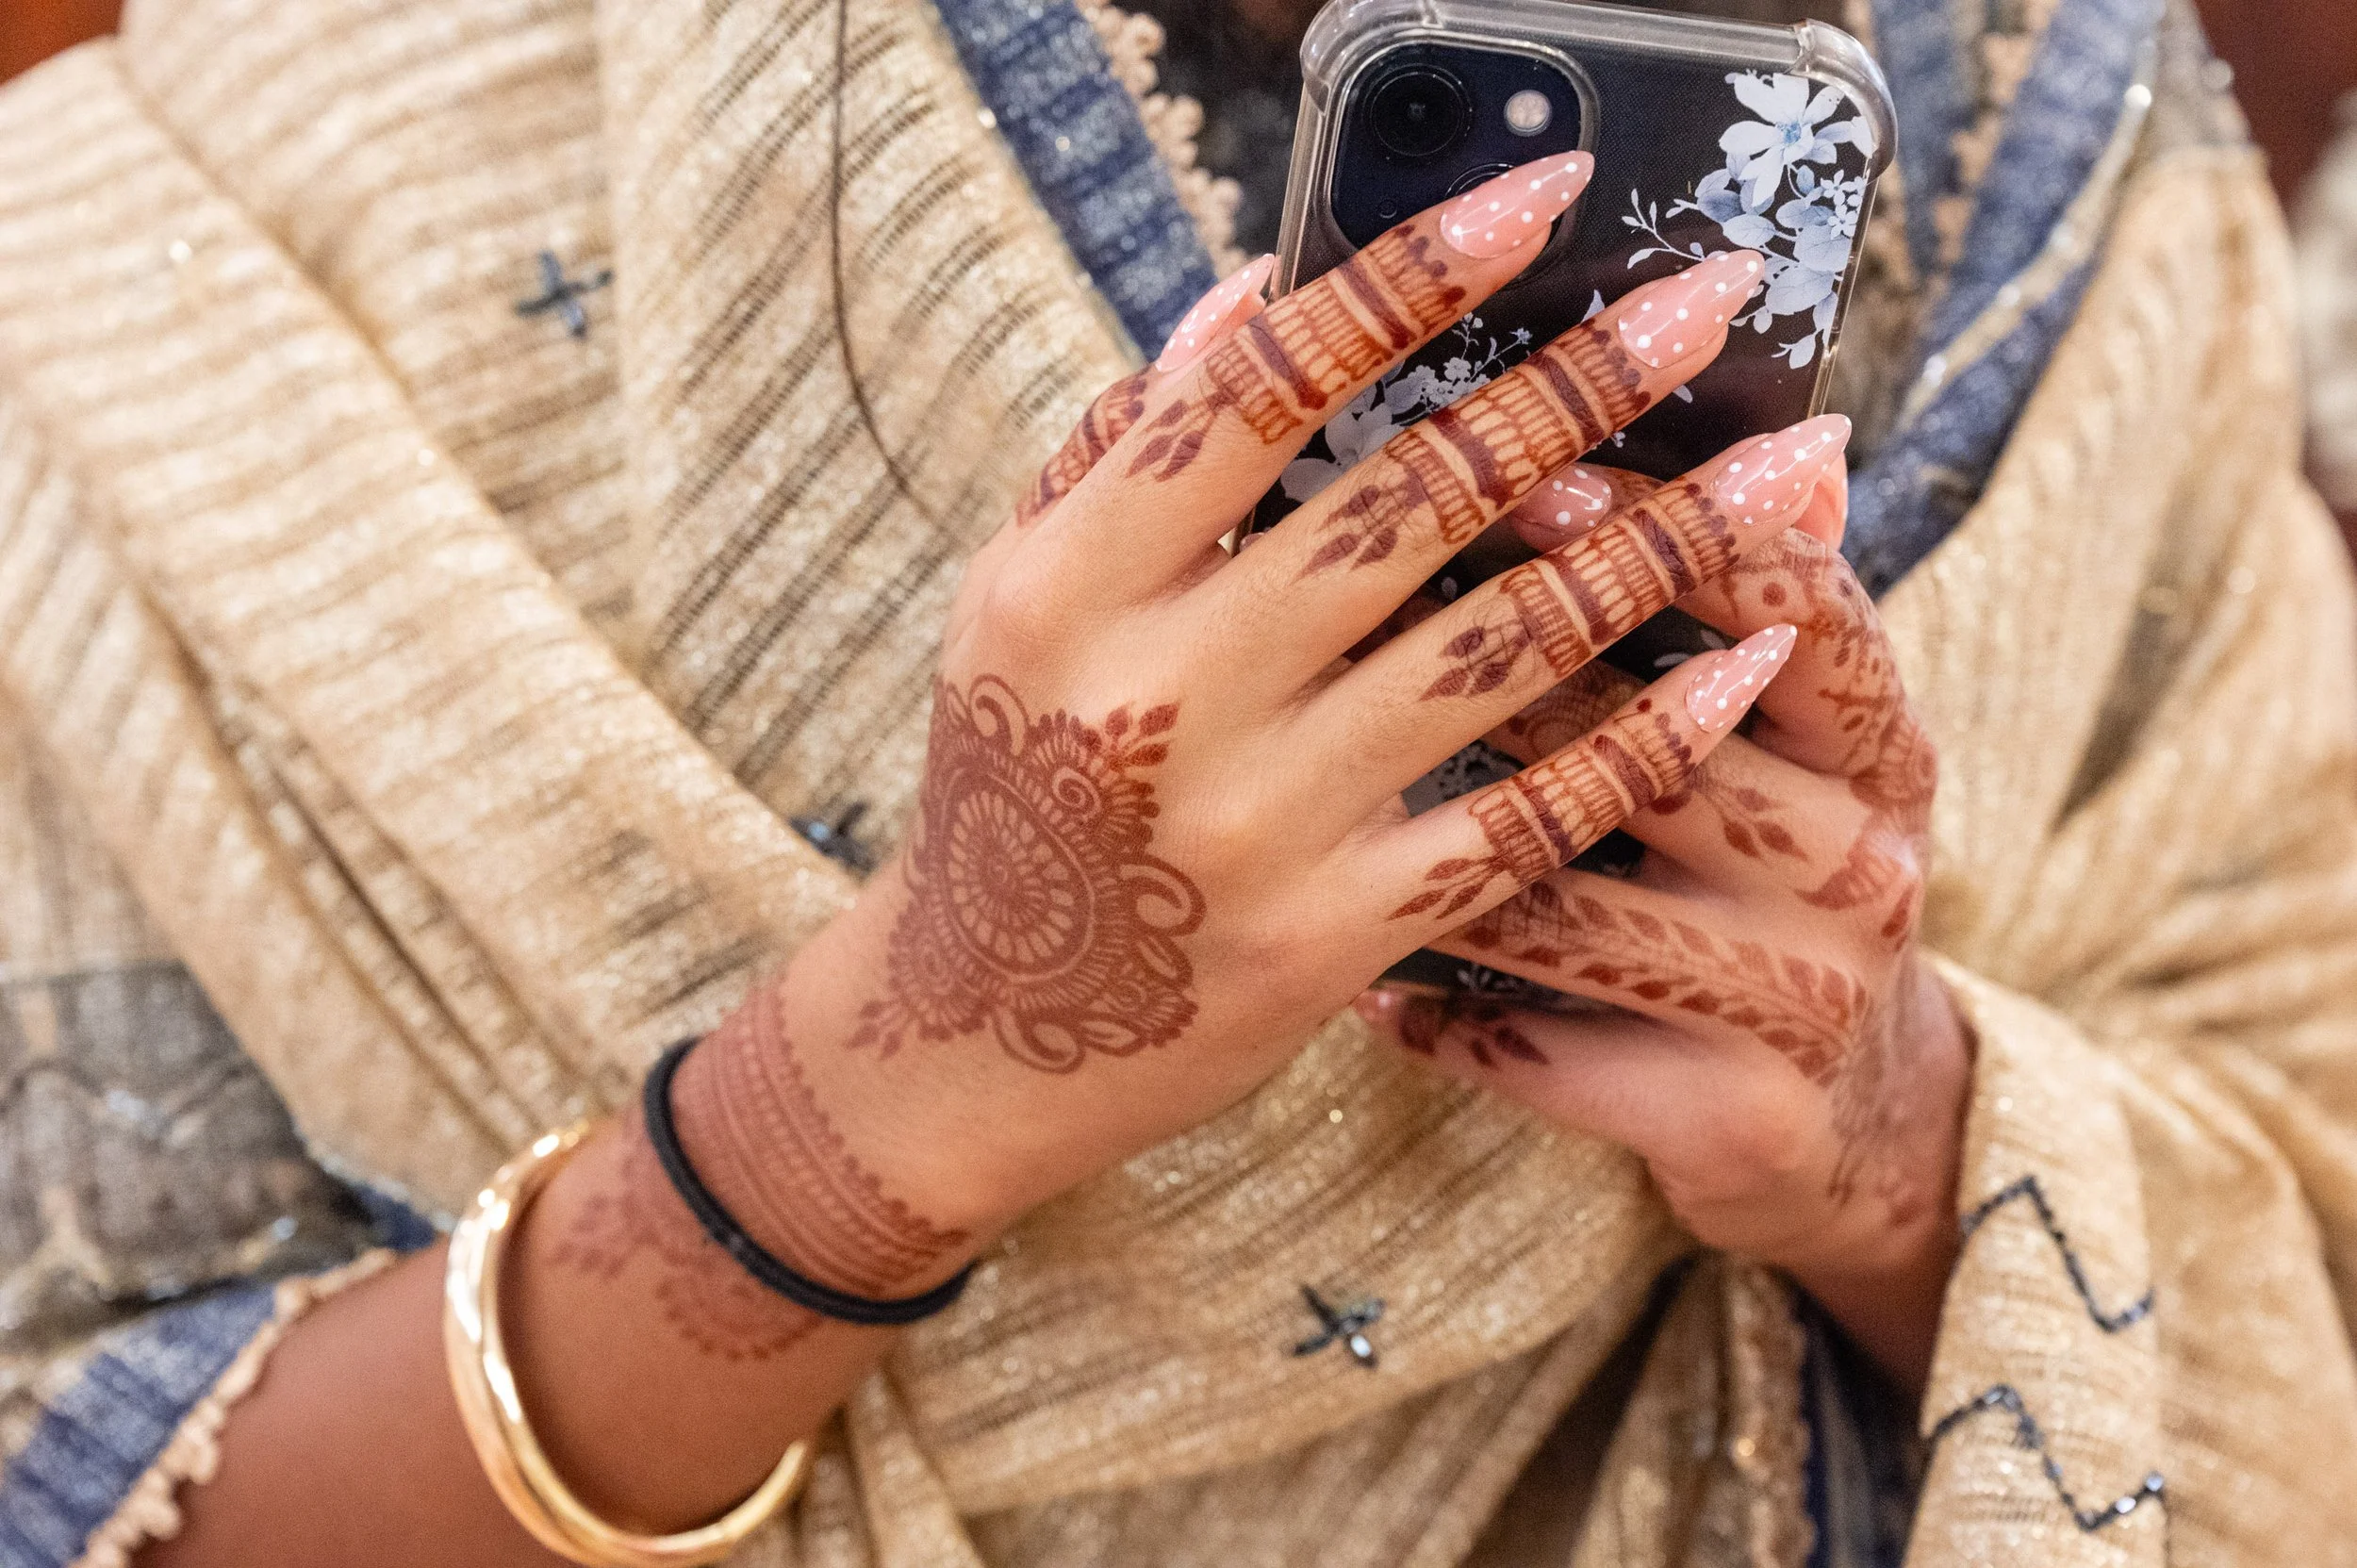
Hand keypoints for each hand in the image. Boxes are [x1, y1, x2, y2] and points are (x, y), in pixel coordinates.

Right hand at [725, 153, 1852, 1279]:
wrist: (987, 1035)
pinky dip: (1647, 739)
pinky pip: (1526, 817)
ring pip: (1501, 649)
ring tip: (1789, 468)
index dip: (1411, 278)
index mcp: (1066, 590)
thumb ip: (1121, 451)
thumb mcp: (1014, 607)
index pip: (1255, 391)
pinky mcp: (1333, 935)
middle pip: (1409, 501)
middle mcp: (1161, 698)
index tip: (1541, 195)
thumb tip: (1257, 290)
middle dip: (1581, 385)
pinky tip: (1747, 665)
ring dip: (1664, 545)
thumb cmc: (1008, 787)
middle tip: (1711, 299)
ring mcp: (1257, 825)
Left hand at [1355, 481, 1971, 1385]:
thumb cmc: (1765, 880)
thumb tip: (1775, 431)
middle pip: (1669, 752)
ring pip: (1579, 908)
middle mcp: (1870, 866)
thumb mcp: (1795, 746)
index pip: (1800, 609)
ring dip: (1442, 860)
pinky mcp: (1740, 1115)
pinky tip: (1358, 984)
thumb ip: (1759, 614)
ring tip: (1319, 810)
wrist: (1849, 1119)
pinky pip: (1549, 1050)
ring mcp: (1809, 999)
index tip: (1535, 473)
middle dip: (1511, 693)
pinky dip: (1443, 1017)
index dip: (1671, 532)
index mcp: (1883, 745)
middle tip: (1363, 634)